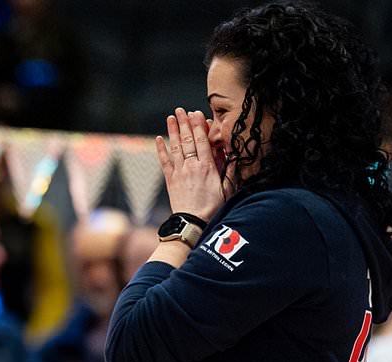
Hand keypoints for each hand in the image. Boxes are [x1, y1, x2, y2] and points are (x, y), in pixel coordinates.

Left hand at [156, 108, 224, 222]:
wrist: (193, 222)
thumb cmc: (213, 207)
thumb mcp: (227, 188)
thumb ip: (229, 169)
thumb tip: (231, 152)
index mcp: (207, 167)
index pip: (202, 141)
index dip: (199, 126)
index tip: (196, 113)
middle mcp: (191, 166)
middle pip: (187, 140)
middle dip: (184, 123)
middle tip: (181, 110)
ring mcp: (179, 172)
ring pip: (175, 147)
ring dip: (173, 131)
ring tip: (171, 117)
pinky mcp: (170, 180)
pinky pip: (164, 162)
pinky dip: (161, 149)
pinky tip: (159, 139)